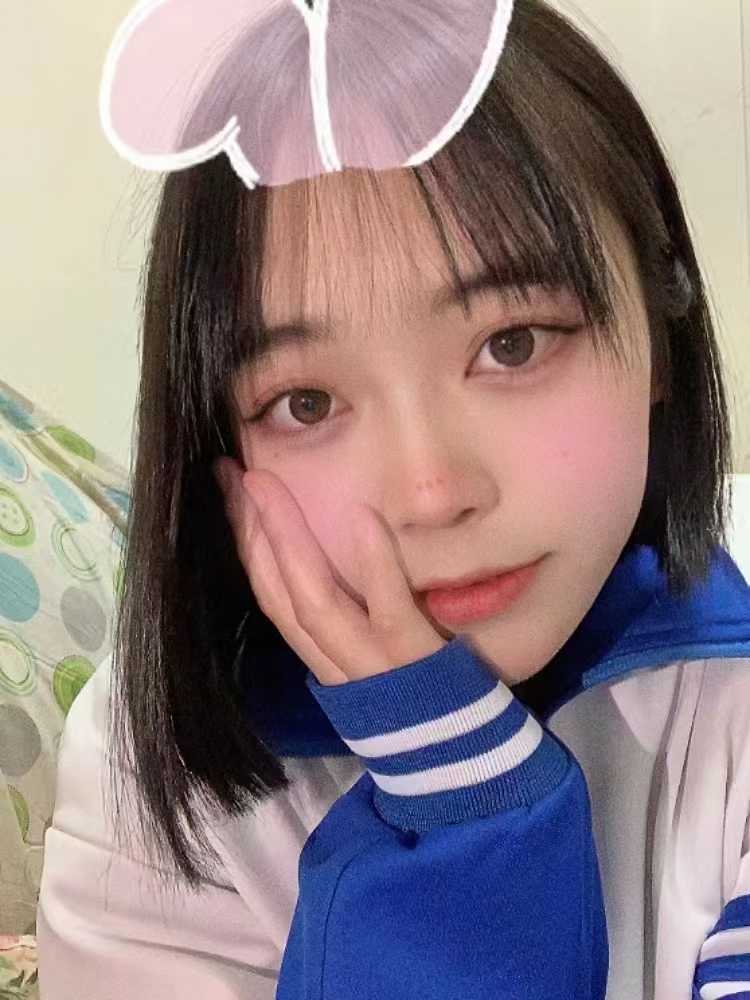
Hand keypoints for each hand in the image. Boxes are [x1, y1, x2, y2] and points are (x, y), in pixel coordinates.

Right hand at [213, 457, 447, 685]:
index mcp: (326, 660)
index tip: (234, 492)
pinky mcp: (420, 668)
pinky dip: (375, 568)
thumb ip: (350, 616)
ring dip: (289, 542)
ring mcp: (376, 669)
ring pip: (317, 606)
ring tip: (269, 486)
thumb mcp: (372, 657)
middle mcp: (338, 667)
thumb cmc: (426, 698)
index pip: (275, 598)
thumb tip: (330, 559)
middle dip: (253, 534)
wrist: (471, 764)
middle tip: (236, 474)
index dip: (249, 545)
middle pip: (283, 596)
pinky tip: (364, 517)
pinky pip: (392, 615)